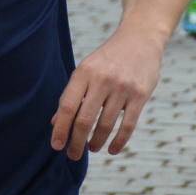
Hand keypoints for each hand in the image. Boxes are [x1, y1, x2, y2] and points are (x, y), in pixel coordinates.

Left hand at [51, 30, 163, 158]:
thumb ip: (72, 95)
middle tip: (73, 155)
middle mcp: (102, 80)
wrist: (140, 39)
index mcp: (84, 73)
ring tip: (92, 148)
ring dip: (96, 142)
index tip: (57, 146)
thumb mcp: (86, 70)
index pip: (68, 106)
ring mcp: (122, 87)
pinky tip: (112, 150)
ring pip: (105, 125)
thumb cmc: (108, 59)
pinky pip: (128, 125)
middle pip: (84, 119)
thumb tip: (55, 123)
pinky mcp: (140, 94)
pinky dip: (118, 141)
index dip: (60, 129)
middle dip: (76, 142)